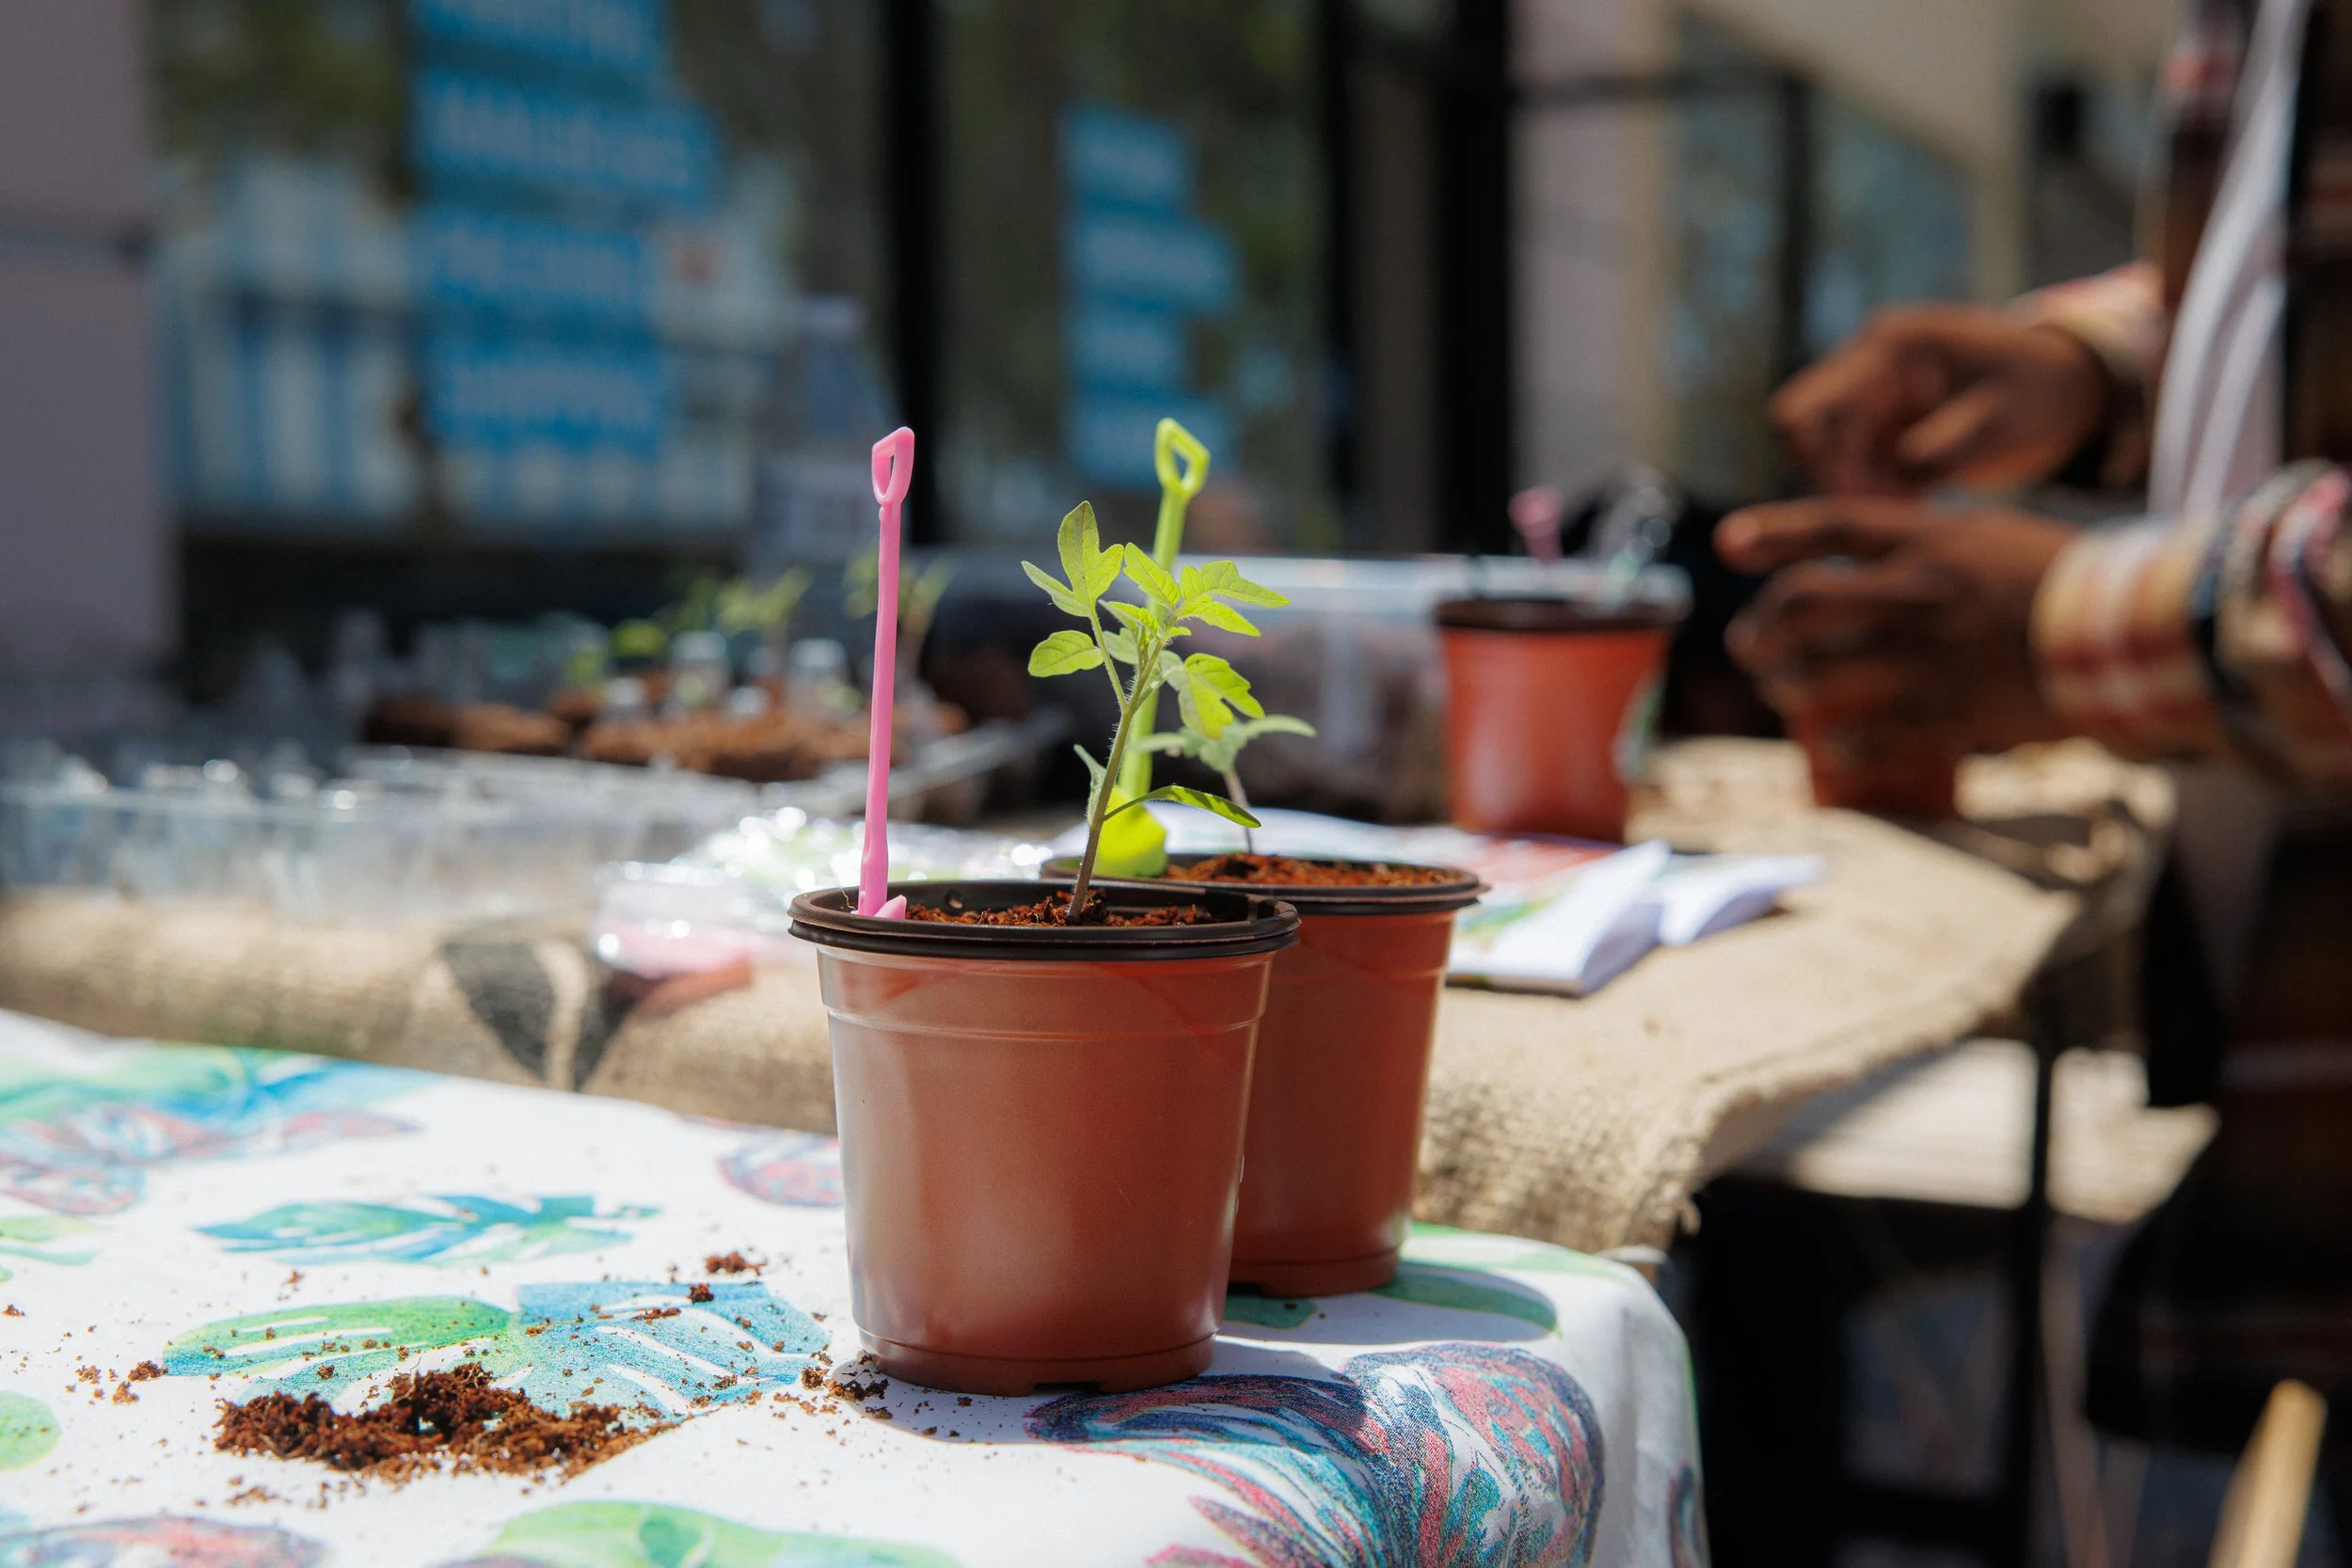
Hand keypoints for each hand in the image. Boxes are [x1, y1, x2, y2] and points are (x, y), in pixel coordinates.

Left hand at [1718, 499, 2077, 756]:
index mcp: (1928, 539)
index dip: (1773, 533)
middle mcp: (1914, 590)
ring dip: (1788, 686)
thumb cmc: (2064, 578)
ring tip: (1783, 693)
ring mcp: (1926, 652)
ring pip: (1819, 671)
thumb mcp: (1989, 536)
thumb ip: (1925, 544)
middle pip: (1801, 605)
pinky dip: (1842, 744)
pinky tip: (1836, 748)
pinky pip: (1869, 733)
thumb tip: (1866, 560)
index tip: (1728, 544)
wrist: (2131, 629)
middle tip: (1749, 649)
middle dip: (1761, 630)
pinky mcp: (1948, 709)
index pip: (1829, 525)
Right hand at [1773, 305, 2110, 495]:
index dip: (1823, 463)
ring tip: (1907, 511)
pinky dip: (1869, 495)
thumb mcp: (2004, 419)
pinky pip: (1848, 468)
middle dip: (1829, 478)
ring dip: (1850, 490)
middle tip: (1882, 513)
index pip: (1808, 409)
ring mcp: (1869, 397)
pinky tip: (1910, 510)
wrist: (2071, 389)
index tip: (1864, 504)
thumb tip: (1886, 486)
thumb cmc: (2042, 392)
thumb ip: (1943, 446)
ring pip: (1818, 454)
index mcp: (1889, 346)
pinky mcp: (1881, 429)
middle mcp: (1865, 365)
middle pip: (1799, 430)